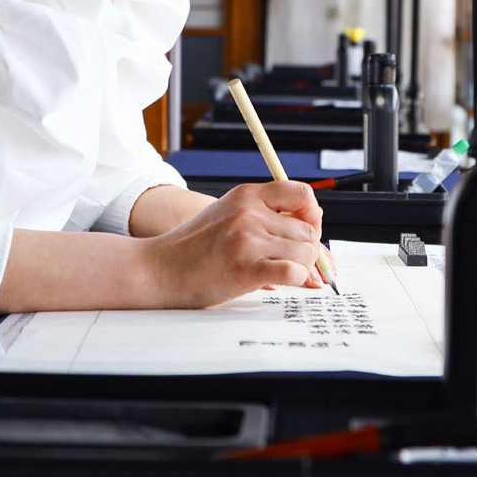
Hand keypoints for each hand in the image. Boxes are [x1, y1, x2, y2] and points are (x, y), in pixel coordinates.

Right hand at [141, 180, 324, 308]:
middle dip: (307, 249)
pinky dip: (297, 279)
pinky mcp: (245, 267)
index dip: (312, 215)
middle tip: (290, 260)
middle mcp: (250, 212)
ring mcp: (247, 239)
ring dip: (302, 267)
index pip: (303, 194)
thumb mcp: (230, 216)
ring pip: (306, 252)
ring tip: (279, 272)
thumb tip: (317, 241)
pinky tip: (282, 281)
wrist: (159, 270)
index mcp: (247, 195)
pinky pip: (294, 271)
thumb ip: (268, 220)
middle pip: (309, 229)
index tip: (305, 229)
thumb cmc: (195, 248)